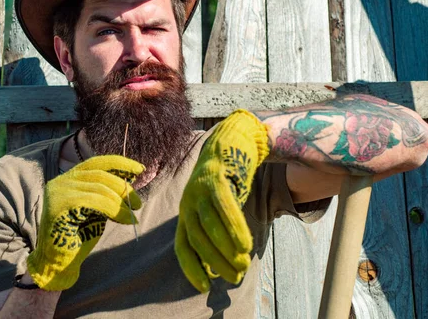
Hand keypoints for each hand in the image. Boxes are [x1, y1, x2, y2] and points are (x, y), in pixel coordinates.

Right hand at [27, 155, 143, 290]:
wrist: (58, 263)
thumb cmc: (78, 237)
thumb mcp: (96, 209)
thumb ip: (107, 193)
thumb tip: (130, 179)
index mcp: (68, 178)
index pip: (96, 162)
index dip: (120, 163)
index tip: (140, 169)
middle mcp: (61, 181)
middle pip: (100, 174)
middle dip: (123, 187)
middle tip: (138, 203)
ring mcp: (58, 192)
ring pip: (100, 188)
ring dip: (121, 202)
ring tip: (132, 214)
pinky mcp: (60, 205)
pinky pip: (95, 201)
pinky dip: (115, 210)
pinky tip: (125, 219)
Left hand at [175, 109, 269, 292]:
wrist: (232, 141)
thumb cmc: (227, 181)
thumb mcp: (217, 207)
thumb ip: (218, 230)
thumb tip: (226, 264)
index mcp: (186, 212)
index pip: (183, 245)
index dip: (192, 268)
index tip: (204, 287)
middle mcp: (188, 201)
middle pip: (197, 237)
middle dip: (215, 261)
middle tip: (235, 276)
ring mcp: (199, 188)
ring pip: (209, 223)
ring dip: (225, 247)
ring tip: (242, 263)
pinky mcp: (214, 177)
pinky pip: (223, 205)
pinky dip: (233, 226)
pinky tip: (244, 243)